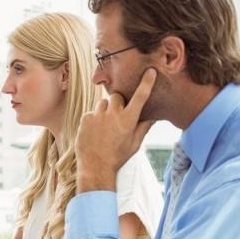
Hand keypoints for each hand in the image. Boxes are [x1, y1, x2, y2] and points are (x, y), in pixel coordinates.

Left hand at [76, 68, 156, 192]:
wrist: (95, 167)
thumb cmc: (118, 157)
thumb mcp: (135, 144)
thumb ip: (144, 127)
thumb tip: (154, 116)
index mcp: (129, 120)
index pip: (140, 97)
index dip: (146, 83)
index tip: (150, 71)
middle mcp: (113, 115)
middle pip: (117, 96)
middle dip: (118, 103)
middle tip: (117, 117)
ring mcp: (98, 116)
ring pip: (103, 103)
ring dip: (105, 111)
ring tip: (104, 127)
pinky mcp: (85, 119)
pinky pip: (91, 113)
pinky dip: (94, 119)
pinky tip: (94, 132)